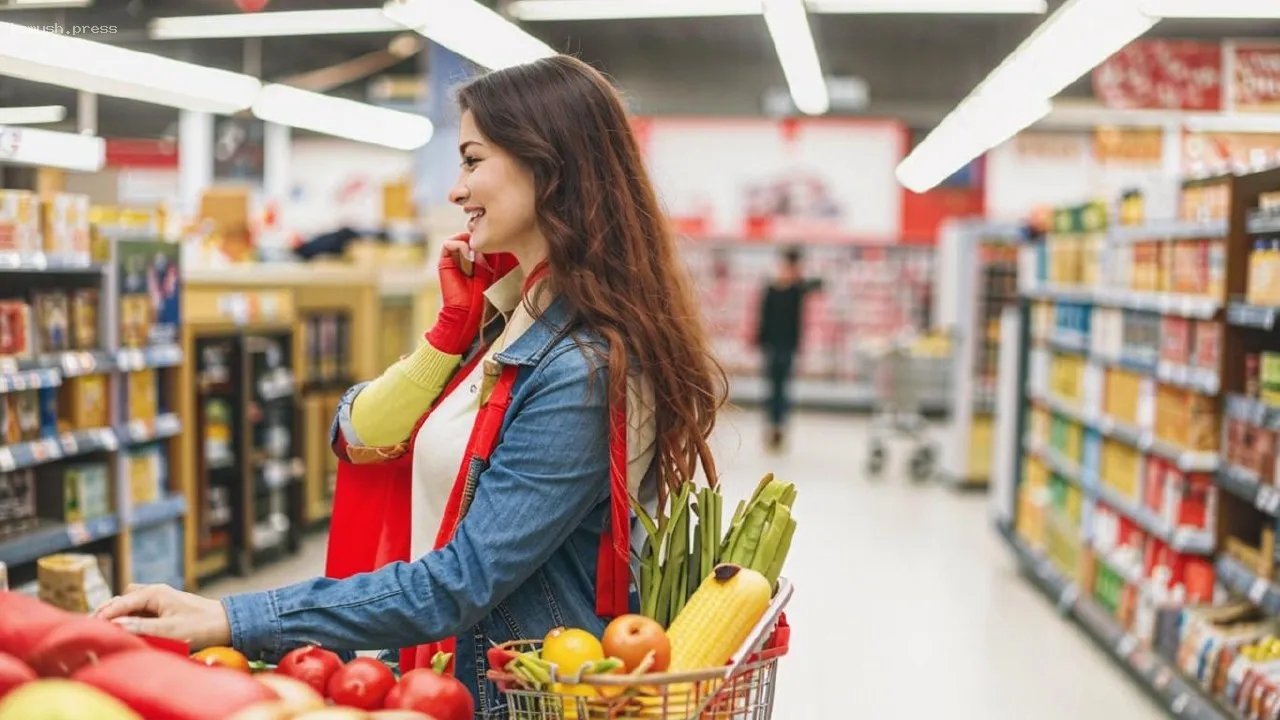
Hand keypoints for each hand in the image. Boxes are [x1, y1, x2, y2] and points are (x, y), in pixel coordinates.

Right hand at [95, 583, 231, 650]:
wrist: (226, 623)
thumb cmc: (200, 626)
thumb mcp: (169, 630)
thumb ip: (141, 627)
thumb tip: (115, 624)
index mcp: (154, 593)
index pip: (121, 602)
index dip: (103, 614)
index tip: (87, 626)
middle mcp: (155, 592)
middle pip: (123, 598)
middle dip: (108, 610)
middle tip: (91, 626)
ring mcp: (160, 599)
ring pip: (131, 602)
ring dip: (119, 612)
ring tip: (105, 628)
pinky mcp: (164, 608)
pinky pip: (140, 609)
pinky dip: (130, 616)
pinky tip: (125, 628)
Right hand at [425, 233, 496, 354]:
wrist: (467, 311)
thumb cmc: (482, 296)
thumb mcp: (490, 272)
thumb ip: (490, 257)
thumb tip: (494, 241)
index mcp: (473, 261)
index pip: (477, 241)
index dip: (484, 239)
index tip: (494, 241)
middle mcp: (461, 259)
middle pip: (468, 238)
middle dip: (476, 238)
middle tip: (485, 242)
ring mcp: (452, 260)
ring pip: (458, 239)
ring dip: (468, 241)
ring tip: (476, 250)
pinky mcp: (443, 263)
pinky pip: (447, 244)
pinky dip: (458, 244)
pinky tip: (468, 252)